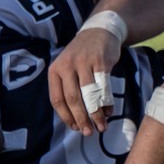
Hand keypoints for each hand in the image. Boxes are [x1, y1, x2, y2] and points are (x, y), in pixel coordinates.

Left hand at [49, 22, 125, 136]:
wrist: (99, 31)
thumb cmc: (82, 56)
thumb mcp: (67, 68)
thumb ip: (68, 89)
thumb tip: (76, 120)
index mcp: (55, 70)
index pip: (57, 99)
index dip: (66, 117)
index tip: (75, 128)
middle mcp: (67, 65)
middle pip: (72, 99)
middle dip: (81, 119)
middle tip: (88, 133)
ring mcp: (84, 62)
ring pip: (88, 95)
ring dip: (95, 114)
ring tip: (101, 126)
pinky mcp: (100, 61)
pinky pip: (103, 87)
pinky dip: (107, 102)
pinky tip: (109, 111)